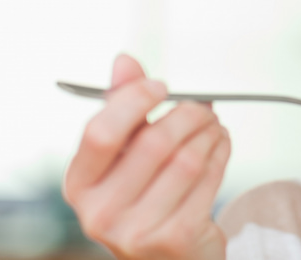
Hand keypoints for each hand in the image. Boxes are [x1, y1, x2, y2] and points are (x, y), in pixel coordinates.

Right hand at [63, 55, 230, 258]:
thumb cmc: (143, 197)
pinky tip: (221, 144)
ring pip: (187, 158)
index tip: (160, 86)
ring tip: (214, 125)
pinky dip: (221, 153)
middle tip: (202, 107)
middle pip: (154, 142)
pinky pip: (208, 179)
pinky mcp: (175, 237)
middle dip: (187, 115)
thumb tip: (125, 61)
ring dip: (209, 132)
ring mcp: (136, 231)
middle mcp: (100, 212)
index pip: (100, 132)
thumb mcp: (124, 155)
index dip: (134, 100)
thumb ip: (122, 107)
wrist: (166, 259)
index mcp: (79, 184)